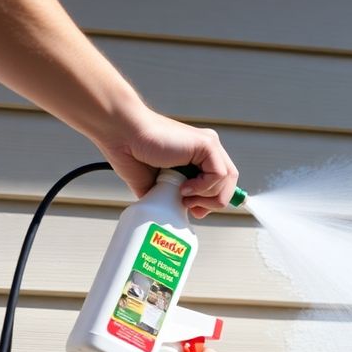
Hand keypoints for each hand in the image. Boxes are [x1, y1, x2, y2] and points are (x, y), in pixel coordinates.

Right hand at [94, 107, 239, 218]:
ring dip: (207, 198)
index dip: (212, 202)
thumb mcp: (157, 185)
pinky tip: (184, 188)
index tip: (194, 211)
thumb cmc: (132, 155)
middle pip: (230, 184)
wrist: (122, 137)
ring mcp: (209, 145)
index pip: (222, 184)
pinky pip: (219, 175)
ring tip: (183, 196)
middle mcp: (207, 149)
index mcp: (198, 157)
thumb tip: (181, 214)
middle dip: (213, 203)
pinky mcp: (207, 144)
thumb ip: (174, 195)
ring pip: (228, 181)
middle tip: (191, 208)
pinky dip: (204, 188)